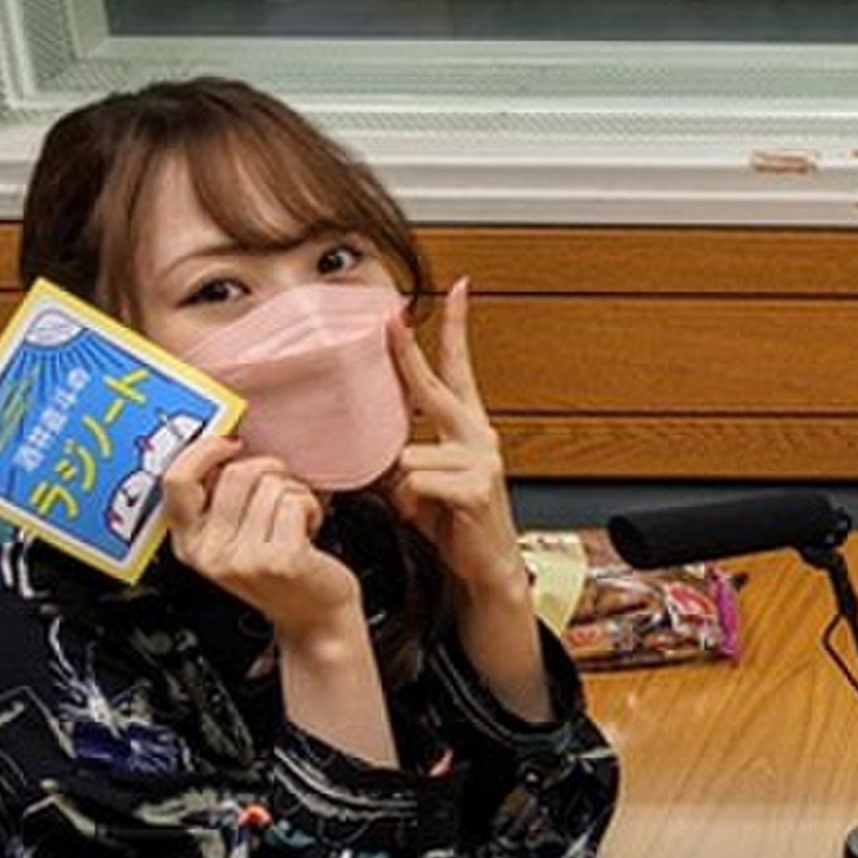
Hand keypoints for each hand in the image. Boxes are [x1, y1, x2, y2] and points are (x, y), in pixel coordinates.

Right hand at [165, 438, 363, 643]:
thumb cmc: (280, 571)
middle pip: (236, 473)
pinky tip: (308, 532)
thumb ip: (218, 500)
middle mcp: (210, 554)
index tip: (231, 444)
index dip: (205, 451)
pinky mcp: (278, 560)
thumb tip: (223, 442)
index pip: (177, 480)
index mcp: (189, 544)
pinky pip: (294, 501)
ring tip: (294, 522)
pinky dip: (310, 507)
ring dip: (294, 493)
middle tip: (282, 493)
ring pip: (270, 485)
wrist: (316, 619)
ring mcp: (243, 559)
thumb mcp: (233, 539)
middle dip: (269, 471)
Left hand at [384, 279, 555, 723]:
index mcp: (467, 428)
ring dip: (400, 483)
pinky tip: (425, 516)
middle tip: (392, 320)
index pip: (459, 368)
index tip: (458, 289)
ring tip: (416, 507)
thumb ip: (403, 452)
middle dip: (410, 355)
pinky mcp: (477, 488)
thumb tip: (370, 441)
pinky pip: (419, 480)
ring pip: (409, 453)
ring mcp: (481, 460)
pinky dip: (411, 502)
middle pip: (435, 386)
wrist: (486, 569)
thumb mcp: (423, 482)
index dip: (457, 328)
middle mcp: (478, 436)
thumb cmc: (455, 523)